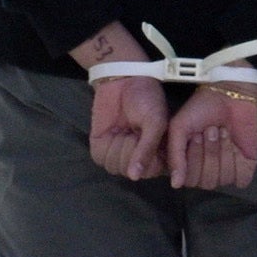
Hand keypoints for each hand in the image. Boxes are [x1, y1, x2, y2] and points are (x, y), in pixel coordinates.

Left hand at [72, 22, 162, 180]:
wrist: (123, 79)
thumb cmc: (146, 98)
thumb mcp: (156, 122)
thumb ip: (148, 149)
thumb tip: (135, 177)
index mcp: (156, 154)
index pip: (149, 173)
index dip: (148, 158)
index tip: (149, 138)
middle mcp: (137, 159)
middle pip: (129, 172)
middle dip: (131, 150)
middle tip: (135, 130)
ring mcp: (118, 153)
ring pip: (114, 167)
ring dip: (119, 147)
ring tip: (125, 130)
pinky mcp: (100, 147)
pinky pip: (100, 159)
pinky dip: (106, 145)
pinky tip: (113, 131)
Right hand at [165, 81, 256, 191]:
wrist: (230, 94)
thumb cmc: (201, 109)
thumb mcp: (179, 127)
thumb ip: (175, 156)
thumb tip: (175, 185)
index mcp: (189, 164)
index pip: (190, 181)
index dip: (194, 160)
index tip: (197, 135)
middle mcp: (207, 171)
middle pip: (207, 182)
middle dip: (209, 154)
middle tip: (212, 130)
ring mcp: (227, 170)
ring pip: (223, 179)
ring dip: (223, 153)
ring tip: (224, 132)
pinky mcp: (246, 166)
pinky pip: (241, 180)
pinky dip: (238, 162)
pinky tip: (237, 145)